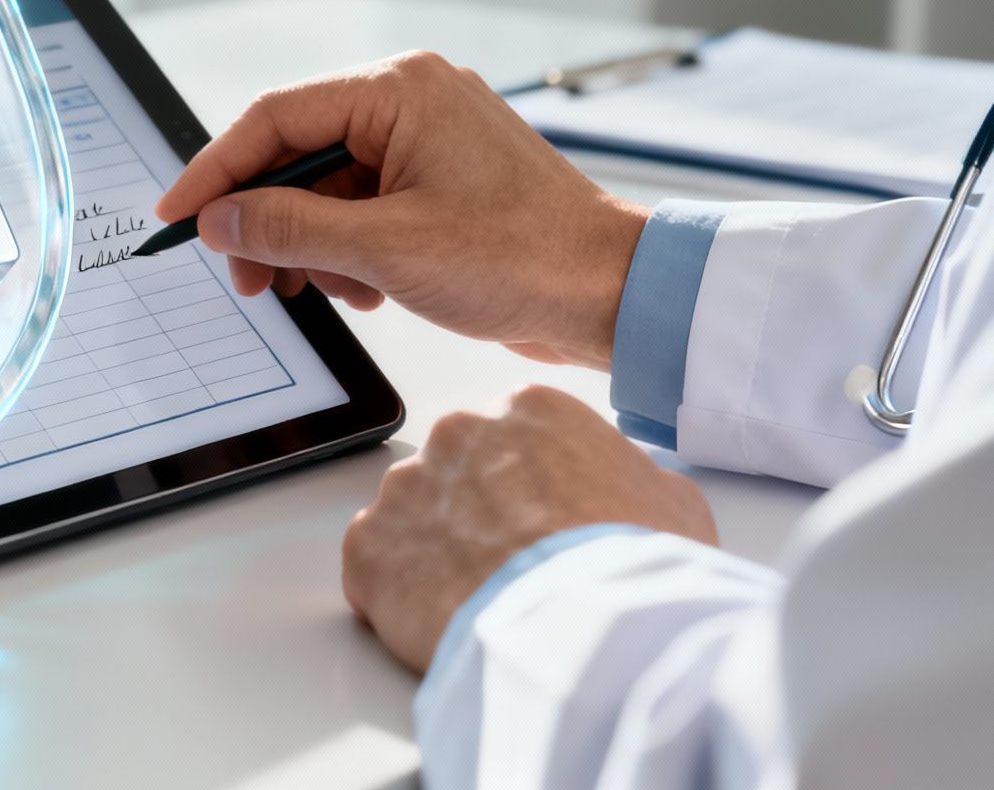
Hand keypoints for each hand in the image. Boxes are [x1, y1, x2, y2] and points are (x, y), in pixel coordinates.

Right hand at [155, 52, 648, 367]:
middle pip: (298, 154)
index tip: (179, 215)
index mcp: (400, 89)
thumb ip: (289, 227)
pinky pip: (365, 206)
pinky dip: (351, 250)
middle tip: (248, 276)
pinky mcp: (443, 183)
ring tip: (324, 292)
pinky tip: (368, 290)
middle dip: (268, 221)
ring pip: (329, 187)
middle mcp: (413, 100)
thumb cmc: (523, 258)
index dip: (216, 169)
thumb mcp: (384, 248)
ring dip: (312, 245)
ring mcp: (430, 141)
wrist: (614, 295)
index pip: (274, 117)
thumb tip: (220, 218)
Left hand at [341, 385, 717, 672]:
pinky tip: (443, 619)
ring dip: (437, 554)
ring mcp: (405, 489)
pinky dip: (399, 595)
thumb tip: (627, 488)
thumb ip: (632, 477)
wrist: (589, 632)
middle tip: (514, 567)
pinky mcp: (368, 549)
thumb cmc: (636, 567)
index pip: (516, 439)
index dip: (533, 490)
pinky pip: (374, 567)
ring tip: (483, 600)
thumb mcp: (673, 502)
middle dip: (479, 517)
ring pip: (412, 518)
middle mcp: (457, 434)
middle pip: (458, 473)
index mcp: (527, 410)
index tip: (546, 525)